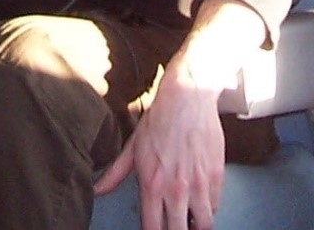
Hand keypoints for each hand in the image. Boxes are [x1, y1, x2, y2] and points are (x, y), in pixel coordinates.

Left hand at [94, 0, 267, 228]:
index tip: (154, 229)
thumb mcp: (133, 147)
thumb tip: (96, 190)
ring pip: (203, 225)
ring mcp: (199, 184)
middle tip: (174, 225)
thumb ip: (115, 174)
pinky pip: (215, 206)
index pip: (152, 228)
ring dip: (195, 225)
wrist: (188, 97)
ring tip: (189, 220)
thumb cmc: (159, 120)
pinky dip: (208, 208)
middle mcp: (176, 190)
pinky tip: (200, 202)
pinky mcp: (217, 176)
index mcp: (152, 185)